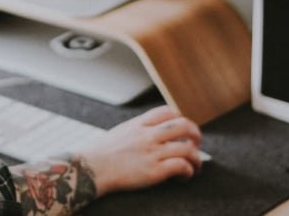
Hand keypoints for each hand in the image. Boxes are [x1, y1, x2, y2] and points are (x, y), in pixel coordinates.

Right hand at [78, 106, 202, 196]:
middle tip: (196, 144)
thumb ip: (138, 129)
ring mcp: (152, 152)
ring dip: (197, 158)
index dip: (181, 118)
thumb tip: (151, 132)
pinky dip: (188, 171)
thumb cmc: (103, 153)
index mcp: (140, 124)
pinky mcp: (154, 171)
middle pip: (184, 125)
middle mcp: (148, 135)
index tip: (184, 129)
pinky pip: (181, 166)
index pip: (169, 111)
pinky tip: (185, 176)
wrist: (92, 168)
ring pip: (187, 148)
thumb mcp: (121, 131)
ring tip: (196, 166)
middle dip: (196, 134)